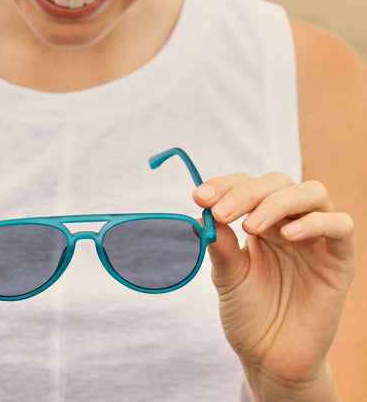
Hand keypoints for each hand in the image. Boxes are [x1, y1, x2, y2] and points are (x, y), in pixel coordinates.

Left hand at [193, 172, 354, 399]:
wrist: (271, 358)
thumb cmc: (248, 314)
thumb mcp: (227, 275)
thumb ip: (221, 243)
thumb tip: (203, 211)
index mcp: (261, 222)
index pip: (247, 184)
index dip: (225, 184)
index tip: (200, 197)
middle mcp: (289, 223)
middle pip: (277, 182)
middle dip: (246, 192)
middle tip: (221, 212)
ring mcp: (316, 239)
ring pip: (311, 193)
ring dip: (277, 202)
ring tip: (250, 227)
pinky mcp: (340, 260)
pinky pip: (341, 225)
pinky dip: (315, 222)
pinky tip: (287, 236)